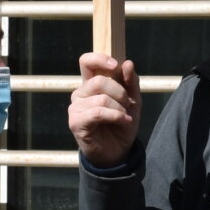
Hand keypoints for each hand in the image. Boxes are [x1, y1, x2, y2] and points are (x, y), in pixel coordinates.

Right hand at [70, 54, 140, 170]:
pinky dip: (116, 116)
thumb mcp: (133, 99)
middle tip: (127, 105)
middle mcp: (80, 93)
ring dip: (120, 108)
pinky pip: (98, 112)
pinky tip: (124, 122)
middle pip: (99, 80)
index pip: (86, 61)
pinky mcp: (76, 122)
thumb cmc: (122, 122)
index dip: (99, 59)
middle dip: (121, 92)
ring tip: (125, 117)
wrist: (119, 150)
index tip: (114, 66)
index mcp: (91, 83)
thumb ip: (131, 81)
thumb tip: (127, 63)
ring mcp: (76, 108)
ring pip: (101, 98)